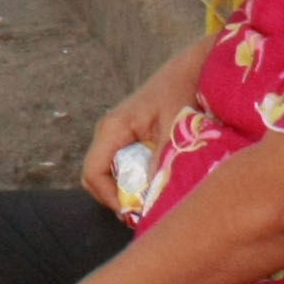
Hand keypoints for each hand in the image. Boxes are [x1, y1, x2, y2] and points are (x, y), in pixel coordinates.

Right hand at [78, 69, 194, 212]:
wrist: (190, 69)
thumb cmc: (182, 94)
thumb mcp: (174, 131)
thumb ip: (160, 163)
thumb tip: (150, 200)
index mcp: (112, 128)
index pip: (93, 174)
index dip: (110, 198)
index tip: (135, 213)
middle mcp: (107, 131)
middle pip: (95, 178)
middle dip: (115, 199)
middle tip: (143, 214)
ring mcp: (115, 133)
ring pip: (107, 173)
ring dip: (124, 191)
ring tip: (150, 202)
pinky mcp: (126, 135)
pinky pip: (119, 165)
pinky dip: (132, 180)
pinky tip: (154, 185)